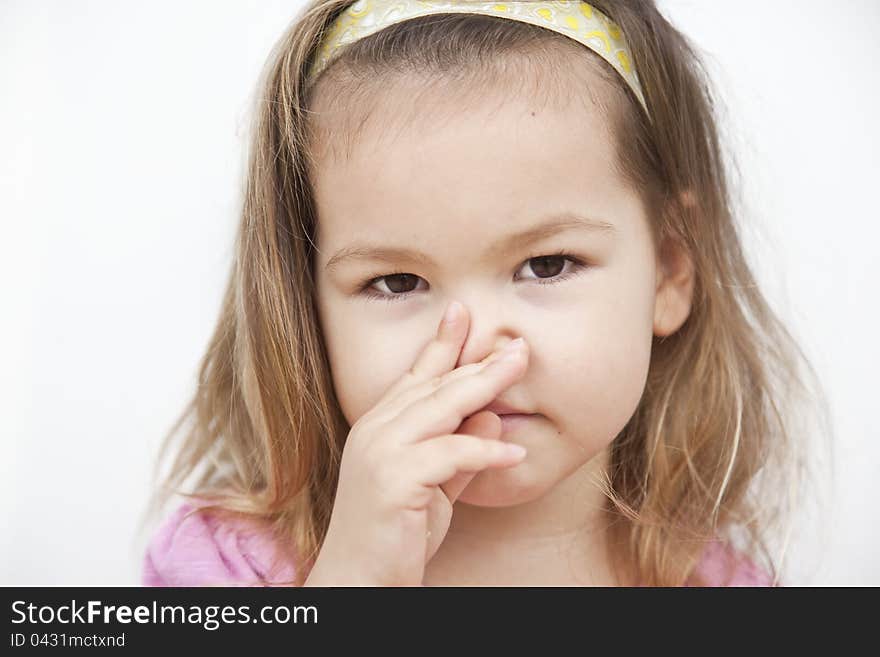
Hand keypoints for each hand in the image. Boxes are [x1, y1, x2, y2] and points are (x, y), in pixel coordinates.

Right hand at [303, 302, 528, 585]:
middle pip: (434, 385)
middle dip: (478, 361)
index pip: (415, 376)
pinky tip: (515, 453)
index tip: (461, 312)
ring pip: (440, 407)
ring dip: (484, 386)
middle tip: (515, 341)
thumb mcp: (437, 487)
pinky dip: (483, 452)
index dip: (440, 344)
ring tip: (520, 367)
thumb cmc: (395, 534)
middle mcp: (376, 430)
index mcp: (381, 426)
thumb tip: (494, 420)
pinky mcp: (392, 479)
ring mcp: (380, 451)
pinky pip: (448, 454)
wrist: (358, 579)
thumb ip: (461, 454)